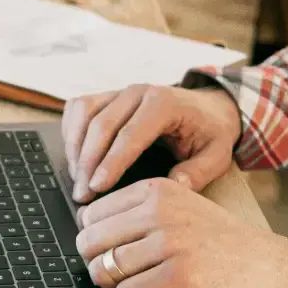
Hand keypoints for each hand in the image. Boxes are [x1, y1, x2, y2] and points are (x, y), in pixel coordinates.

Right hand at [61, 83, 241, 203]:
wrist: (210, 108)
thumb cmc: (210, 133)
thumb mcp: (217, 155)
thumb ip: (198, 172)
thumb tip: (174, 186)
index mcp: (164, 104)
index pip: (130, 134)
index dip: (110, 163)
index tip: (96, 188)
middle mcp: (138, 92)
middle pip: (101, 125)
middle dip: (87, 163)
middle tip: (82, 195)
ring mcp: (120, 92)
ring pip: (84, 114)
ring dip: (75, 148)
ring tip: (77, 181)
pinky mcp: (108, 96)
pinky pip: (78, 108)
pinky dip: (71, 131)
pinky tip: (74, 157)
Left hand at [75, 177, 287, 287]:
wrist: (273, 270)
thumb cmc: (223, 247)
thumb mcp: (181, 212)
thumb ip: (138, 215)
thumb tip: (85, 233)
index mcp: (156, 190)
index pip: (91, 215)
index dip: (100, 242)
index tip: (125, 253)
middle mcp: (159, 210)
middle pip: (90, 242)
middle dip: (103, 265)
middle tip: (133, 275)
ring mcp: (169, 242)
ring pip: (104, 270)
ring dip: (121, 287)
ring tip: (152, 285)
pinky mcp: (177, 275)